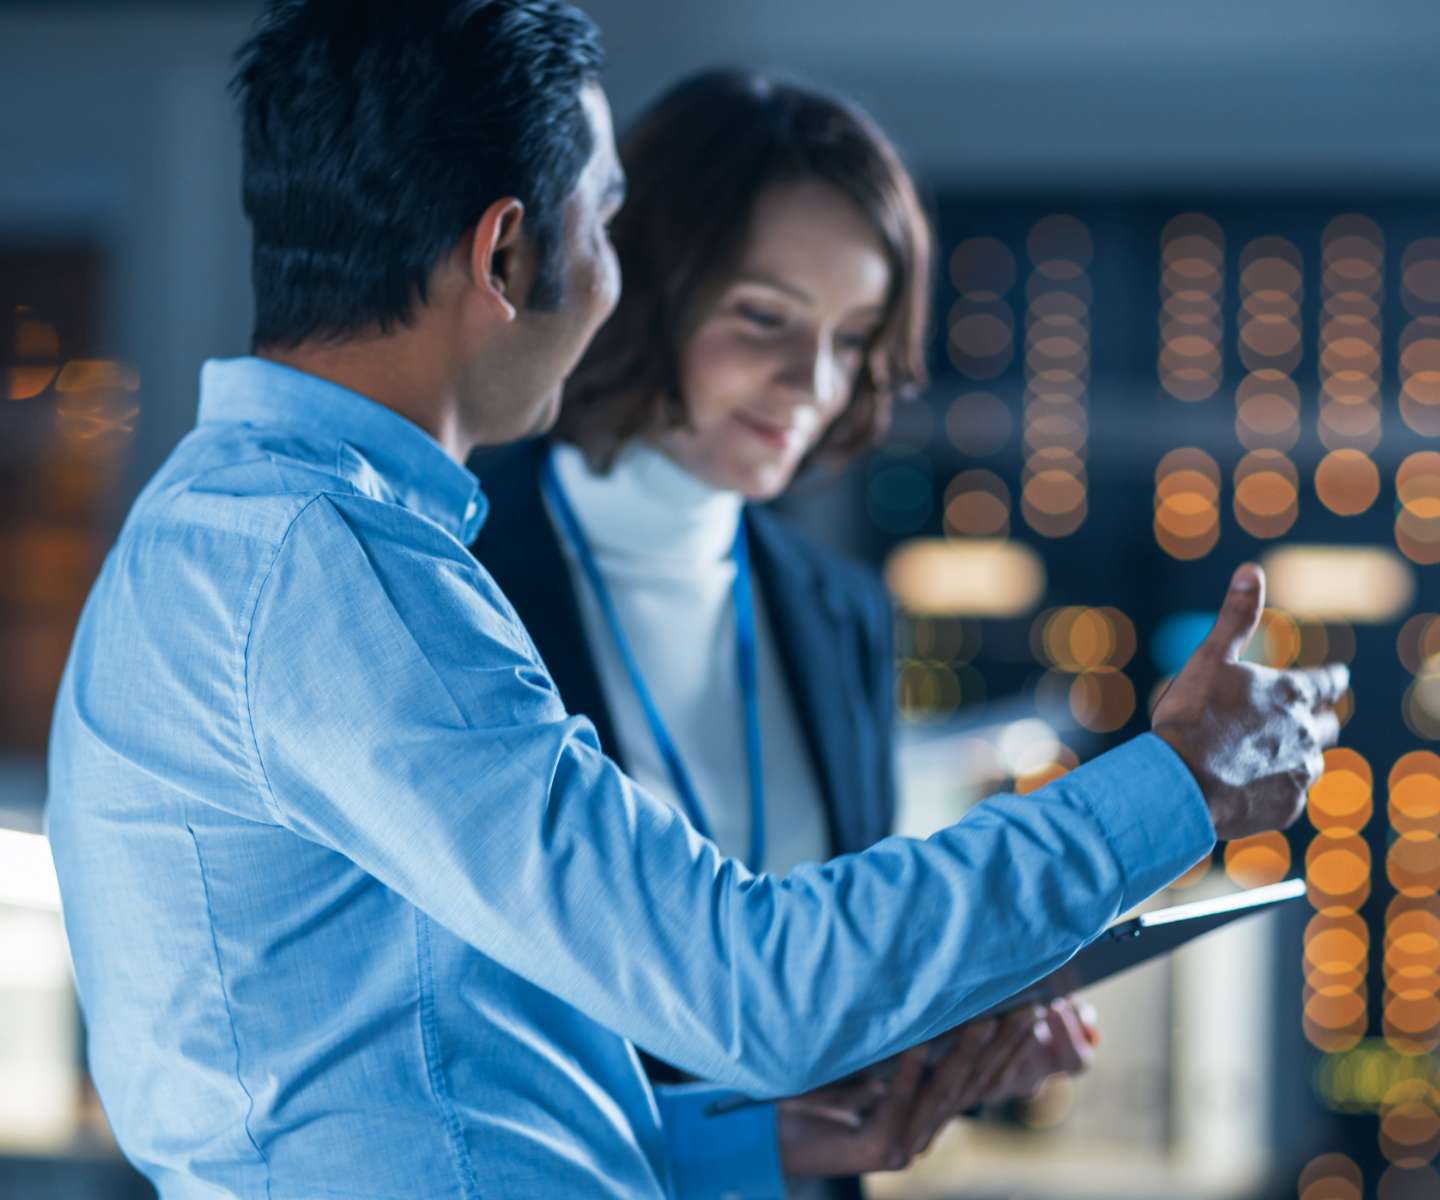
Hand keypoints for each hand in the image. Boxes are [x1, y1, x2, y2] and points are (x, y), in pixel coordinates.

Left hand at [776, 1001, 1095, 1176]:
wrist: (765, 1131)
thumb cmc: (813, 1089)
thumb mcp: (865, 1061)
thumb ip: (899, 1043)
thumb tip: (934, 994)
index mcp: (923, 1114)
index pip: (976, 1078)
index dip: (1007, 1047)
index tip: (1032, 1009)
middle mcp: (919, 1133)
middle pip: (969, 1083)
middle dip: (1001, 1045)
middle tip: (1026, 1008)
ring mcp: (899, 1145)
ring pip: (940, 1092)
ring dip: (965, 1051)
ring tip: (986, 1017)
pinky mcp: (873, 1152)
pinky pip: (896, 1103)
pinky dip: (908, 1069)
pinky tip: (917, 1040)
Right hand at [1151, 563, 1346, 840]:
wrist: (1180, 782)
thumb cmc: (1191, 717)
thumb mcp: (1210, 657)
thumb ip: (1236, 617)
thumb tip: (1250, 571)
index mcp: (1291, 693)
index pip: (1328, 682)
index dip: (1331, 679)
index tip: (1337, 678)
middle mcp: (1306, 732)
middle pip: (1328, 723)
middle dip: (1320, 717)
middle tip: (1306, 717)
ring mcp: (1300, 772)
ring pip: (1312, 761)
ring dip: (1298, 754)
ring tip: (1271, 755)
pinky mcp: (1288, 806)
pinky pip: (1290, 793)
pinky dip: (1275, 786)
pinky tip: (1250, 785)